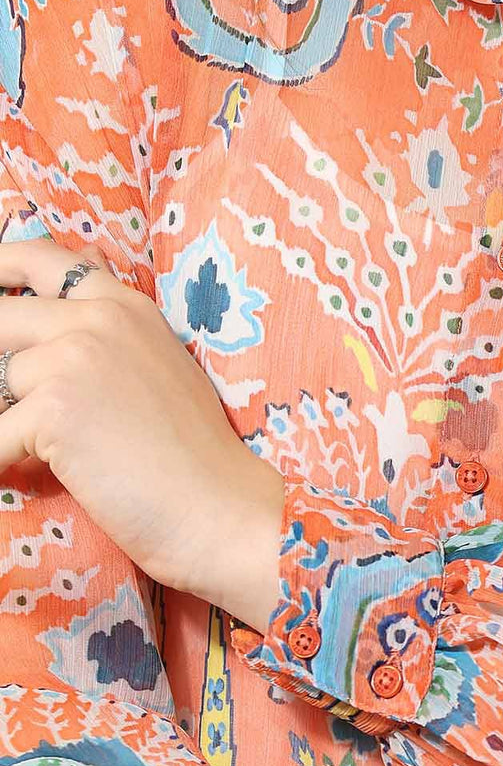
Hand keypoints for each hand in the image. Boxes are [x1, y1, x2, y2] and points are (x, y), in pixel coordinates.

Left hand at [0, 236, 285, 621]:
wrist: (217, 506)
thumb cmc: (193, 450)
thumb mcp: (158, 360)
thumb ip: (113, 320)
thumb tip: (84, 261)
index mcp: (124, 305)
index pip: (41, 259)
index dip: (0, 267)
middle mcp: (98, 318)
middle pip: (0, 317)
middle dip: (2, 361)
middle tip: (20, 398)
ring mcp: (73, 358)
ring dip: (14, 418)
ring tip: (55, 453)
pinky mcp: (51, 408)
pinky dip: (5, 460)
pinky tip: (36, 474)